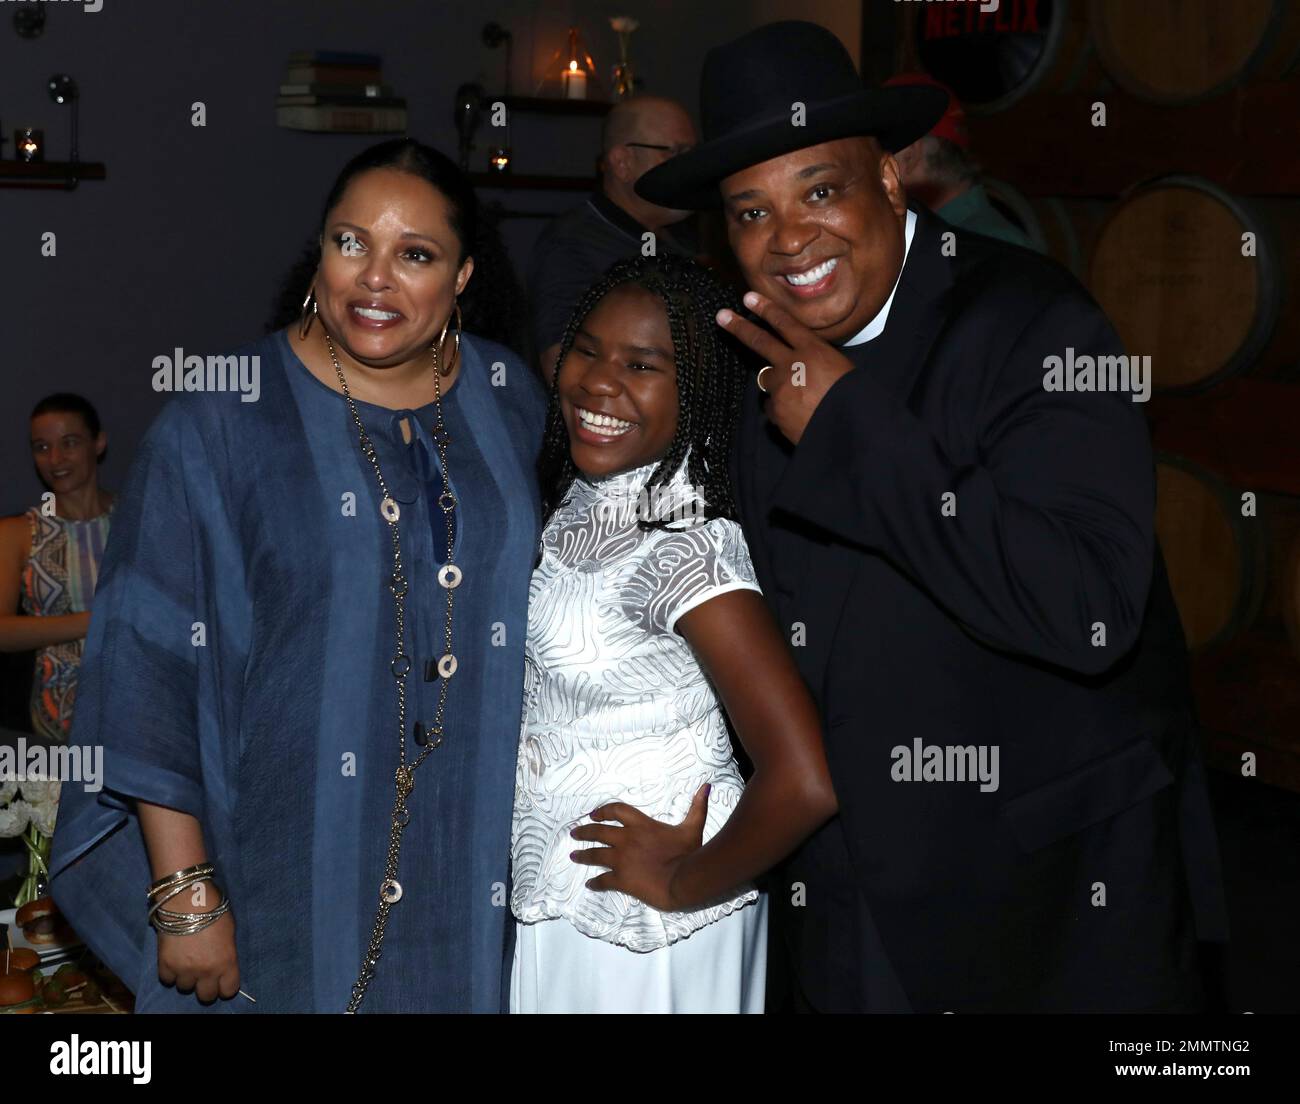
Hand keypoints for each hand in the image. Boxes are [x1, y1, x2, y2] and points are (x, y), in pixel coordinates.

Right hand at [156, 904, 239, 1003]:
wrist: (186, 900)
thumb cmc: (214, 910)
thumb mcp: (230, 932)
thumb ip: (227, 953)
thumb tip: (223, 963)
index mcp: (226, 962)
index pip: (228, 990)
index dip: (226, 986)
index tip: (223, 980)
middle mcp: (206, 971)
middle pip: (206, 996)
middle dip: (206, 987)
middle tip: (204, 974)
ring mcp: (184, 970)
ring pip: (185, 988)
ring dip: (187, 977)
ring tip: (187, 962)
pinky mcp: (165, 966)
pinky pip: (167, 980)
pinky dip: (170, 973)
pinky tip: (174, 960)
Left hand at [569, 784, 710, 911]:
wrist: (682, 880)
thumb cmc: (688, 853)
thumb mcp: (693, 827)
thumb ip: (697, 807)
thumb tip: (705, 787)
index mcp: (641, 825)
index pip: (616, 810)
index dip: (603, 810)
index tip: (593, 813)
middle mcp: (626, 839)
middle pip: (599, 831)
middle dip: (585, 831)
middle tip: (574, 833)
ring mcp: (621, 860)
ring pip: (595, 854)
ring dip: (583, 855)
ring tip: (574, 856)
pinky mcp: (621, 880)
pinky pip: (603, 880)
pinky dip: (595, 883)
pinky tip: (590, 884)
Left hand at [716, 290, 855, 444]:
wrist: (850, 429)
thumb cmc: (853, 398)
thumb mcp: (841, 368)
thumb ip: (816, 361)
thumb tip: (803, 363)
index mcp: (813, 350)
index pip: (785, 323)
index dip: (765, 309)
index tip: (748, 298)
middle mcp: (792, 364)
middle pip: (760, 341)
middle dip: (739, 327)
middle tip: (722, 316)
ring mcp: (781, 387)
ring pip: (766, 379)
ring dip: (776, 384)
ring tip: (800, 396)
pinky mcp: (775, 411)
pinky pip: (771, 406)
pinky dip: (781, 409)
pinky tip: (799, 415)